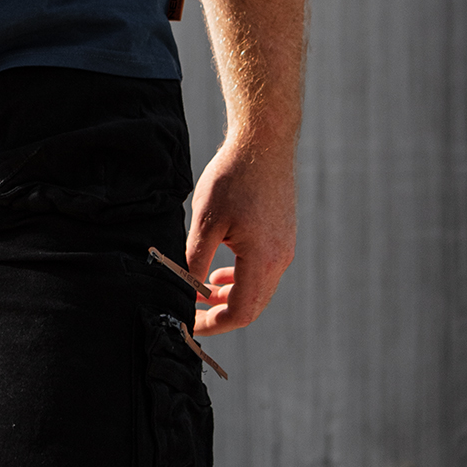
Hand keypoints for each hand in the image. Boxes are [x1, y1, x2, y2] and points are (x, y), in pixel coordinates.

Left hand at [185, 133, 296, 334]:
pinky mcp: (282, 238)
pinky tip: (219, 271)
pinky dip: (240, 280)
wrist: (264, 142)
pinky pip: (263, 272)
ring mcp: (284, 249)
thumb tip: (182, 290)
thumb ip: (194, 261)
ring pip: (258, 291)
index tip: (189, 322)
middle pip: (252, 307)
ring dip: (229, 297)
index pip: (240, 311)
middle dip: (220, 314)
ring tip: (200, 291)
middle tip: (191, 312)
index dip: (213, 323)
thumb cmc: (233, 177)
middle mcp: (280, 259)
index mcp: (262, 259)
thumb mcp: (205, 221)